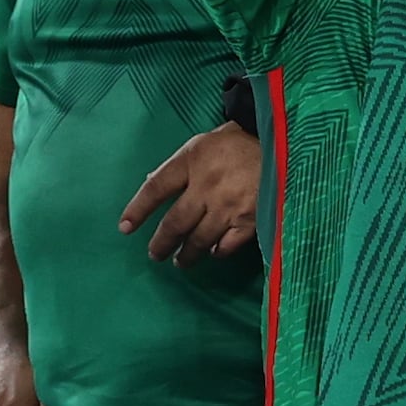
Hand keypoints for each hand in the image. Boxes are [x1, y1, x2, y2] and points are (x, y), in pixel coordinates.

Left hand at [119, 122, 260, 263]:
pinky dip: (216, 251)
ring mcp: (229, 206)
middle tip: (155, 255)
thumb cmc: (236, 144)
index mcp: (193, 160)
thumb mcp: (202, 144)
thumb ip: (178, 166)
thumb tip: (149, 183)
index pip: (156, 188)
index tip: (125, 228)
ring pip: (198, 239)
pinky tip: (212, 252)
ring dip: (186, 254)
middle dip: (161, 243)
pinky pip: (226, 245)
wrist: (281, 144)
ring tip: (181, 261)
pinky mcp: (250, 220)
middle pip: (175, 223)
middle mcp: (207, 186)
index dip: (138, 210)